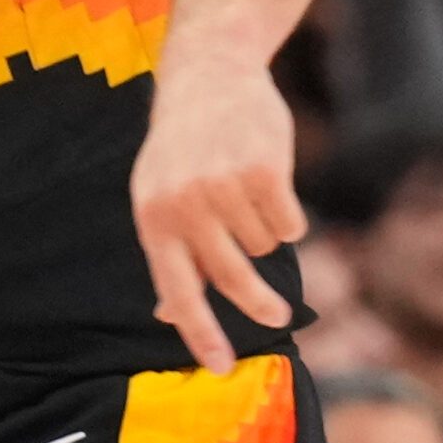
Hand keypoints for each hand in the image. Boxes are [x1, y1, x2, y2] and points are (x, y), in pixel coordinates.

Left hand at [133, 46, 304, 375]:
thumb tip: (167, 314)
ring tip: (245, 192)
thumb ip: (168, 253)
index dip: (199, 332)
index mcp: (153, 218)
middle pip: (232, 279)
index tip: (221, 368)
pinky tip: (267, 180)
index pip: (177, 289)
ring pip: (264, 247)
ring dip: (264, 230)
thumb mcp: (157, 194)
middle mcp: (184, 205)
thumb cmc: (183, 146)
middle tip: (278, 316)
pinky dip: (286, 212)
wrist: (209, 75)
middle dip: (259, 305)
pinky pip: (290, 224)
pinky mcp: (264, 171)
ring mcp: (223, 187)